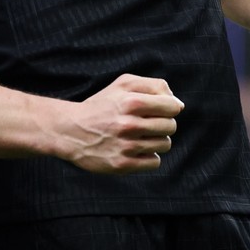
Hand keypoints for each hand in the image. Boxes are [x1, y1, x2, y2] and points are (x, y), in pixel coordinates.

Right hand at [55, 73, 183, 172]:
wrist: (71, 130)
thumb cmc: (101, 105)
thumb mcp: (122, 84)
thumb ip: (153, 86)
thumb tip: (178, 104)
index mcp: (131, 101)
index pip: (172, 107)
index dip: (170, 108)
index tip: (160, 110)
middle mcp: (129, 124)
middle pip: (171, 126)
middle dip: (163, 124)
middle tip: (147, 124)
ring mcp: (126, 146)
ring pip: (165, 144)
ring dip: (156, 140)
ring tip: (140, 136)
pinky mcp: (123, 164)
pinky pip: (155, 162)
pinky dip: (149, 156)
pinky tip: (136, 149)